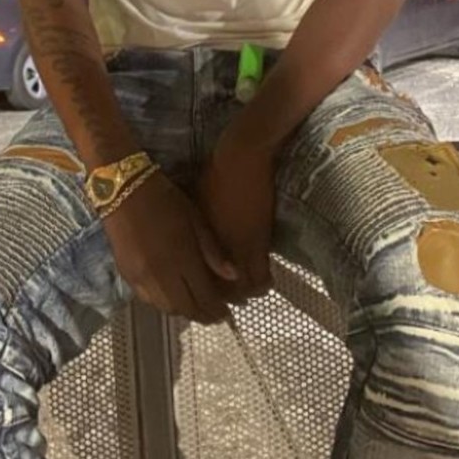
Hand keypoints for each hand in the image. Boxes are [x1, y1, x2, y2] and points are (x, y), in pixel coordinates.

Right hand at [103, 170, 237, 325]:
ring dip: (184, 311)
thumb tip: (233, 277)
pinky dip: (164, 304)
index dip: (218, 309)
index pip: (205, 296)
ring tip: (196, 307)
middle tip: (215, 316)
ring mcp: (142, 277)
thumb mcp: (195, 219)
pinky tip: (173, 296)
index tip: (227, 314)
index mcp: (183, 258)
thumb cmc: (165, 199)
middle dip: (203, 316)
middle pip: (187, 307)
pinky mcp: (127, 275)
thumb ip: (213, 251)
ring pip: (167, 308)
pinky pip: (149, 301)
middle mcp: (162, 275)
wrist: (123, 189)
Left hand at [199, 131, 276, 304]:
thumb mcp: (196, 204)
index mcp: (196, 240)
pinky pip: (261, 275)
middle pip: (217, 290)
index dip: (204, 291)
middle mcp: (214, 249)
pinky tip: (266, 281)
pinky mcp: (259, 242)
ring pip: (240, 288)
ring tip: (248, 293)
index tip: (209, 292)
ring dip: (244, 293)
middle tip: (228, 300)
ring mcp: (238, 247)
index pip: (197, 279)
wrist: (240, 159)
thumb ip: (197, 229)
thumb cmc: (214, 174)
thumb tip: (193, 242)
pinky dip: (263, 282)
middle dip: (223, 299)